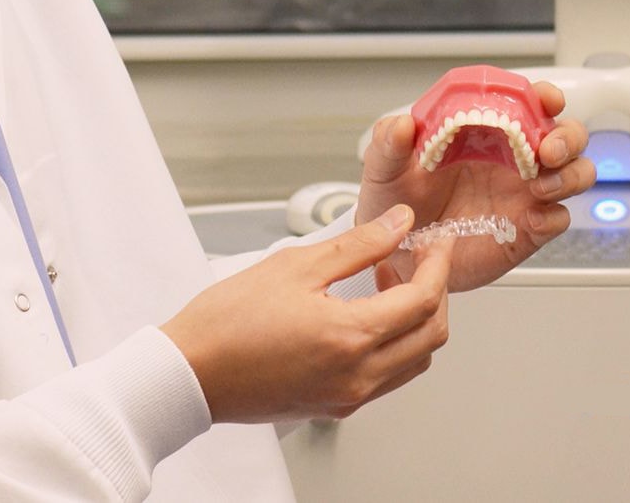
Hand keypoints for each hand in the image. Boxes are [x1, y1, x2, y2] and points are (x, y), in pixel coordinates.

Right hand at [161, 206, 453, 422]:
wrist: (191, 372)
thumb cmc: (228, 321)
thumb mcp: (296, 265)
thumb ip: (358, 244)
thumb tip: (398, 224)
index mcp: (352, 337)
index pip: (424, 300)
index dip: (437, 265)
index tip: (435, 241)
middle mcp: (358, 375)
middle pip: (431, 335)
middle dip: (434, 292)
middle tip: (416, 259)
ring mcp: (348, 396)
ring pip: (414, 360)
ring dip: (415, 320)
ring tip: (386, 281)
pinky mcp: (335, 405)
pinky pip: (387, 376)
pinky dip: (393, 343)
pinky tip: (366, 313)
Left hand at [354, 79, 594, 292]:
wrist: (397, 253)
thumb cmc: (395, 200)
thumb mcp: (384, 168)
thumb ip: (390, 143)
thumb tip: (403, 124)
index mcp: (485, 131)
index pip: (526, 103)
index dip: (544, 97)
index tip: (545, 99)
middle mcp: (513, 159)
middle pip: (566, 136)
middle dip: (567, 137)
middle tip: (547, 149)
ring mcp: (524, 194)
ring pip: (575, 174)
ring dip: (570, 175)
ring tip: (540, 186)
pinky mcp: (527, 230)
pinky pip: (557, 219)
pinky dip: (554, 216)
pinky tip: (532, 219)